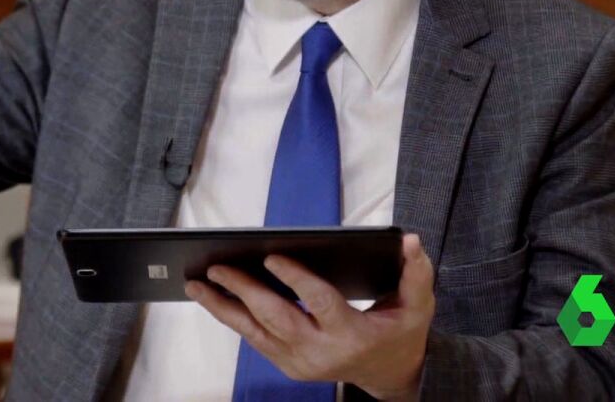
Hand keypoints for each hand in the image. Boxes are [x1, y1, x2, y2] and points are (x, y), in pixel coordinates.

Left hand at [187, 233, 433, 400]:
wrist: (389, 375)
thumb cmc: (400, 333)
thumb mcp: (417, 306)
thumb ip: (415, 273)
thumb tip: (410, 240)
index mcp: (352, 334)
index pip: (321, 303)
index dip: (296, 280)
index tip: (272, 257)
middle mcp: (321, 352)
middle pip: (276, 319)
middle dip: (244, 292)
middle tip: (217, 267)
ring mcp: (300, 362)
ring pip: (255, 333)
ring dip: (223, 307)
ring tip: (196, 283)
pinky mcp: (288, 366)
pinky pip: (254, 340)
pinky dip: (231, 318)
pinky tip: (211, 297)